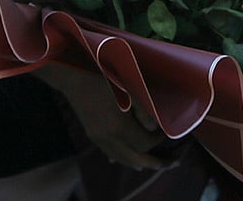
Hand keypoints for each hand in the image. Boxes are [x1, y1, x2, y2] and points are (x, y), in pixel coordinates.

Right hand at [35, 64, 166, 169]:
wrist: (74, 78)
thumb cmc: (104, 78)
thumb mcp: (129, 89)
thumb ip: (144, 110)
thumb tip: (154, 129)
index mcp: (118, 127)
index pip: (143, 144)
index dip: (157, 141)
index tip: (165, 134)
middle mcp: (107, 137)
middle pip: (134, 158)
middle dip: (152, 162)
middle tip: (168, 164)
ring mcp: (97, 138)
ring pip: (120, 158)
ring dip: (136, 162)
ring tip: (149, 165)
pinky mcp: (91, 134)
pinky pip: (109, 152)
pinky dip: (120, 158)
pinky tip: (124, 160)